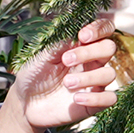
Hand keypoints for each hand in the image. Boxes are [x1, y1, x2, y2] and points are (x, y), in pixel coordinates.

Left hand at [0, 18, 121, 132]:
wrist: (24, 103)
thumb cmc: (34, 75)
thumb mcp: (43, 55)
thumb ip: (61, 42)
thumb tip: (77, 30)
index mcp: (80, 45)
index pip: (104, 29)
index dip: (99, 28)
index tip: (83, 36)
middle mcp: (91, 62)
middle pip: (109, 48)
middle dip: (90, 52)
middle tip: (66, 60)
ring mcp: (93, 83)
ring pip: (109, 74)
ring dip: (88, 77)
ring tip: (67, 83)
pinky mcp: (93, 103)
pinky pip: (109, 99)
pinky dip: (96, 98)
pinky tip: (76, 99)